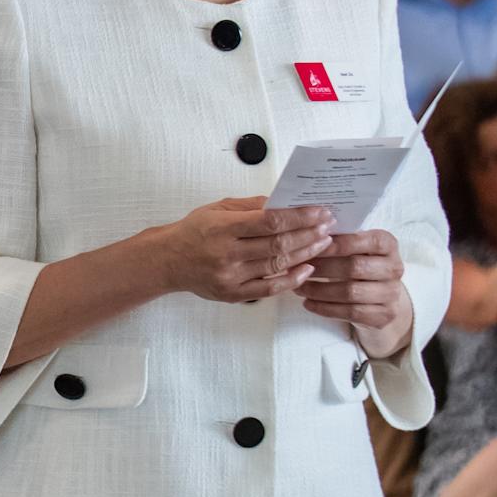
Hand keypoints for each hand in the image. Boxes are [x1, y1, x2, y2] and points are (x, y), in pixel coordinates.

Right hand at [156, 198, 333, 303]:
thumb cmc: (194, 231)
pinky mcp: (232, 294)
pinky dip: (291, 279)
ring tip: (323, 243)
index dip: (298, 217)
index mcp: (222, 228)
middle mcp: (226, 253)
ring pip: (277, 265)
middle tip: (328, 226)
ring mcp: (230, 277)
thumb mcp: (217, 209)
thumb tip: (284, 203)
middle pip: (277, 244)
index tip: (319, 211)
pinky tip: (307, 269)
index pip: (269, 221)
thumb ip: (251, 206)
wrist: (168, 261)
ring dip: (305, 253)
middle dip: (309, 234)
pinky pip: (269, 288)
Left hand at [300, 228, 414, 354]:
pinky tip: (308, 303)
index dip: (335, 245)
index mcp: (387, 244)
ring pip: (350, 292)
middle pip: (354, 267)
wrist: (382, 295)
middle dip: (322, 268)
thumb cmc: (360, 263)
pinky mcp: (384, 314)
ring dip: (319, 290)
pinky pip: (350, 313)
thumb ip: (338, 239)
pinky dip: (325, 308)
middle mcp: (395, 267)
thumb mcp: (355, 247)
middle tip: (298, 268)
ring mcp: (391, 293)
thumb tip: (306, 234)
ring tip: (298, 287)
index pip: (361, 241)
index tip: (310, 246)